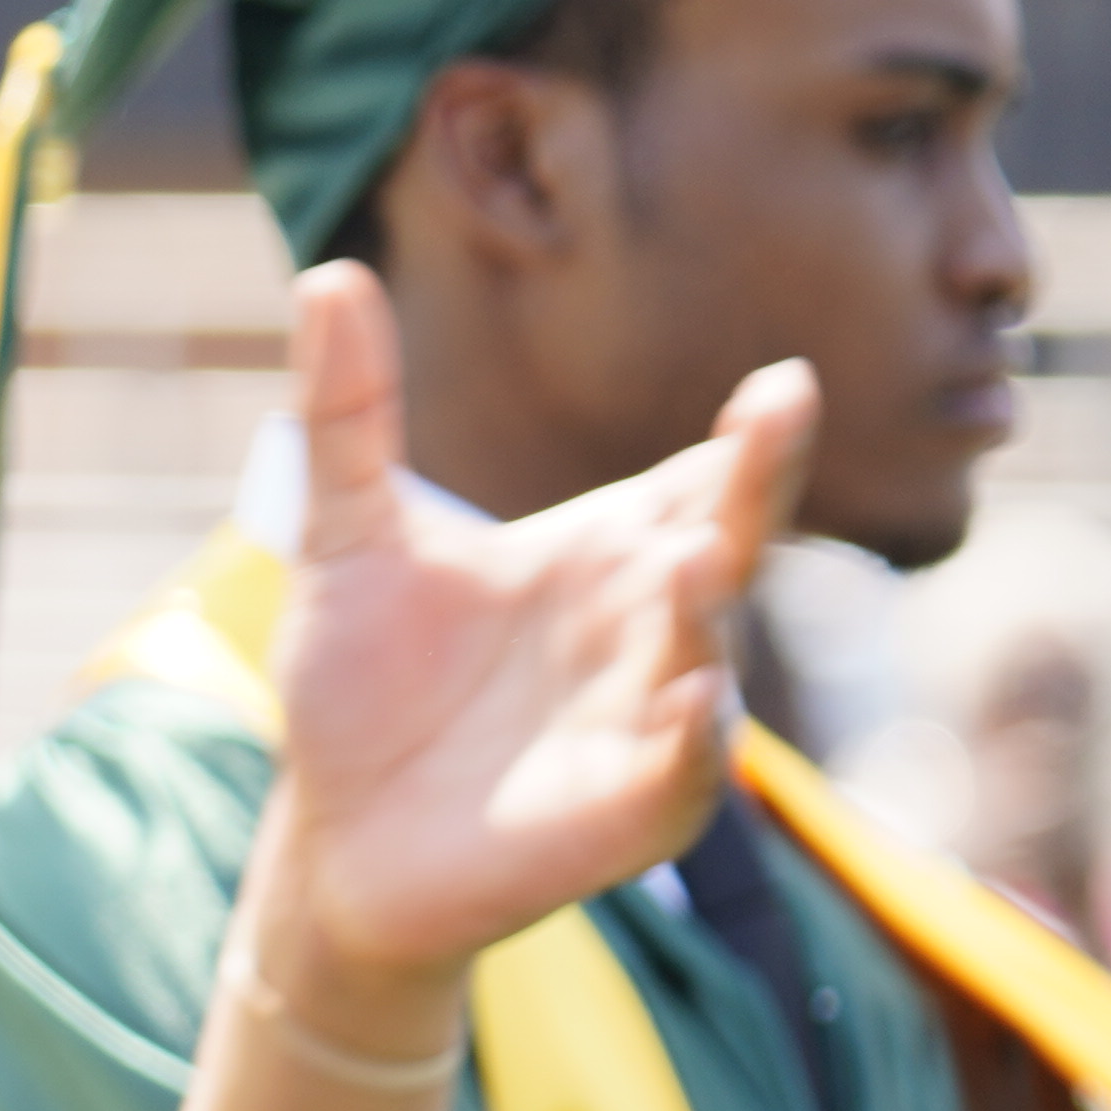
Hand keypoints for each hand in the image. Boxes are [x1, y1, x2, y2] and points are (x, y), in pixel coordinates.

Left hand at [240, 259, 805, 1017]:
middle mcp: (651, 624)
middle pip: (723, 540)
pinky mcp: (631, 813)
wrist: (335, 839)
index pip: (698, 478)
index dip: (745, 437)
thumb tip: (329, 271)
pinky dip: (689, 739)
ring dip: (706, 610)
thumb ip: (351, 416)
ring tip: (700, 558)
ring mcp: (651, 718)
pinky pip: (680, 772)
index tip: (780, 384)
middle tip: (782, 409)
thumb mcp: (347, 539)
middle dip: (755, 484)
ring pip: (704, 654)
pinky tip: (691, 699)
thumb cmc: (364, 685)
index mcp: (609, 550)